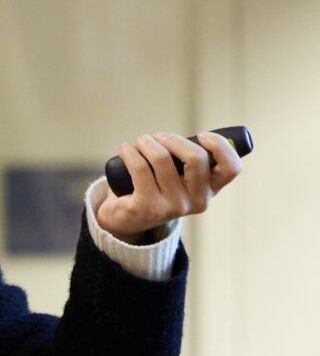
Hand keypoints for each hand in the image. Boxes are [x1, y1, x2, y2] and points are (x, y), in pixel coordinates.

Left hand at [96, 131, 242, 244]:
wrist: (125, 219)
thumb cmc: (154, 188)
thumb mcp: (179, 177)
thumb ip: (191, 160)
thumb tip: (201, 137)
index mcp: (210, 191)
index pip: (231, 168)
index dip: (219, 146)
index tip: (201, 135)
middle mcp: (197, 202)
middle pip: (196, 157)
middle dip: (172, 139)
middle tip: (155, 138)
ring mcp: (173, 207)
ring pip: (162, 158)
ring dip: (145, 142)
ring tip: (137, 143)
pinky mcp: (148, 208)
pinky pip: (140, 168)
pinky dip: (130, 152)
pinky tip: (125, 150)